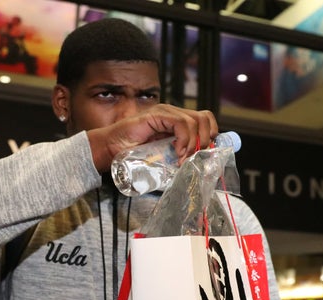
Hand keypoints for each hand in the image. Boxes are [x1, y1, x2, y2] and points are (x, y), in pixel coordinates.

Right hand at [87, 104, 217, 171]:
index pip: (206, 120)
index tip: (206, 154)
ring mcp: (165, 112)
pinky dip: (184, 139)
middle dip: (206, 140)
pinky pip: (181, 123)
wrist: (110, 149)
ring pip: (196, 120)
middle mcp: (174, 113)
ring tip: (183, 158)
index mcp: (177, 121)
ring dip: (194, 143)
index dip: (211, 136)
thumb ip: (180, 154)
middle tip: (195, 157)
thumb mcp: (165, 156)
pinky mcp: (157, 115)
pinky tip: (178, 151)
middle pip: (205, 118)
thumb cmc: (133, 154)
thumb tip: (199, 163)